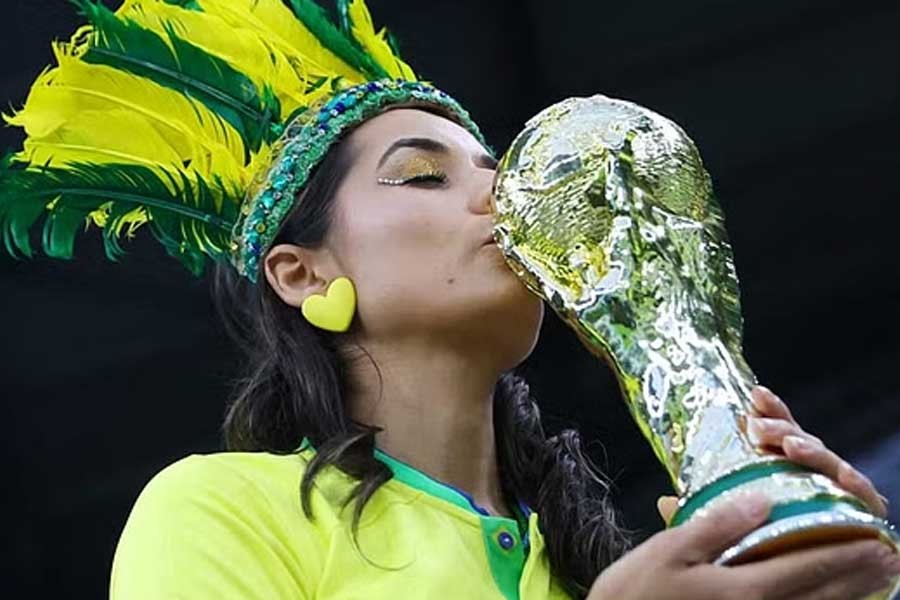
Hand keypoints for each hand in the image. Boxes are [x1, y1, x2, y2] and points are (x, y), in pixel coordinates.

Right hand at [589, 494, 899, 599]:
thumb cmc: (635, 592)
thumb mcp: (670, 550)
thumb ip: (719, 525)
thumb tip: (765, 499)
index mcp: (742, 589)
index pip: (806, 565)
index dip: (844, 552)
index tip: (874, 540)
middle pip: (819, 596)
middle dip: (856, 577)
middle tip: (888, 560)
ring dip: (846, 598)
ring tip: (873, 584)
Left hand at [656, 384, 888, 523]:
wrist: (812, 572)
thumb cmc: (770, 536)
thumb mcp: (732, 519)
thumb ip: (708, 506)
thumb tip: (665, 502)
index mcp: (780, 464)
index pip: (775, 431)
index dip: (767, 411)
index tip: (753, 397)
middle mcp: (808, 471)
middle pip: (798, 440)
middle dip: (780, 428)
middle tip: (757, 427)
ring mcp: (835, 488)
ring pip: (827, 461)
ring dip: (810, 449)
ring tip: (790, 445)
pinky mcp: (859, 510)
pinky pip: (863, 495)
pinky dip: (855, 484)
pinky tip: (843, 477)